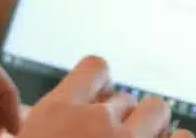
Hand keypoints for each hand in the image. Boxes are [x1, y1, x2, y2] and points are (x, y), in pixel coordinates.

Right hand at [21, 57, 192, 137]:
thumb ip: (39, 127)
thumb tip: (44, 123)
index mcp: (56, 114)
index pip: (94, 67)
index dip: (101, 84)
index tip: (101, 103)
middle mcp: (96, 123)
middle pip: (125, 96)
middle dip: (123, 119)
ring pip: (156, 109)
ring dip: (152, 127)